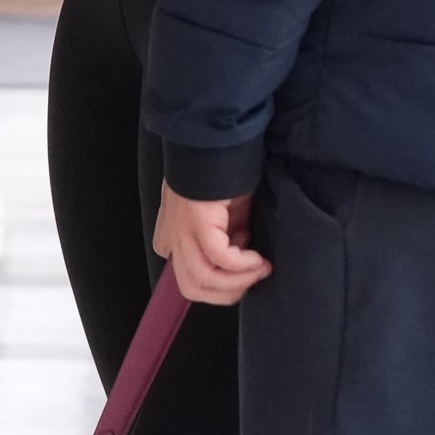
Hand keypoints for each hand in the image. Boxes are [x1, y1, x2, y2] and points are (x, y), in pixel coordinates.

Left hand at [153, 182, 268, 306]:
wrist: (218, 141)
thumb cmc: (223, 170)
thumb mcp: (224, 212)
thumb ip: (227, 235)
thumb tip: (245, 255)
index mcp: (175, 233)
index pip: (183, 274)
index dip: (215, 281)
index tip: (242, 266)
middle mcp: (173, 236)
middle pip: (191, 287)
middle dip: (226, 293)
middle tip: (253, 281)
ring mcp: (181, 231)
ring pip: (204, 278)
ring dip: (239, 281)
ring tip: (261, 268)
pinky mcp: (196, 223)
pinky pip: (220, 259)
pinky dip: (243, 265)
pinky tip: (258, 258)